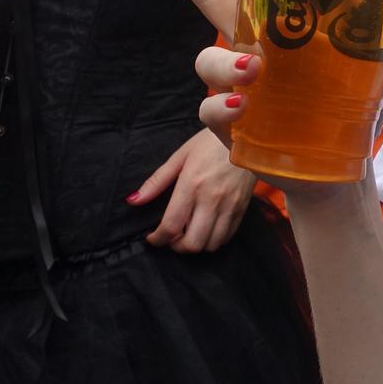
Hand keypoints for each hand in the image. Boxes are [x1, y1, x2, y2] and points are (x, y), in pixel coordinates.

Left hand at [130, 128, 255, 251]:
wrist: (248, 136)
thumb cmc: (211, 142)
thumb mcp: (180, 156)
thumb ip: (156, 182)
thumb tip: (134, 200)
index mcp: (191, 185)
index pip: (171, 225)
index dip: (158, 239)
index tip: (153, 238)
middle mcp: (211, 199)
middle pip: (192, 243)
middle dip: (177, 247)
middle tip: (171, 237)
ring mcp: (230, 206)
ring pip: (211, 244)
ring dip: (196, 245)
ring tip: (189, 234)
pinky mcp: (243, 208)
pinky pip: (227, 236)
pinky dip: (214, 240)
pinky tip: (207, 228)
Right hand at [136, 0, 382, 175]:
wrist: (336, 163)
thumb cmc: (347, 104)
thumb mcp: (377, 72)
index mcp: (284, 22)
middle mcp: (254, 46)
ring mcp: (237, 84)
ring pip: (208, 59)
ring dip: (226, 61)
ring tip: (256, 70)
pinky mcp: (230, 123)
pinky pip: (211, 110)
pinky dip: (223, 108)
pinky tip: (243, 109)